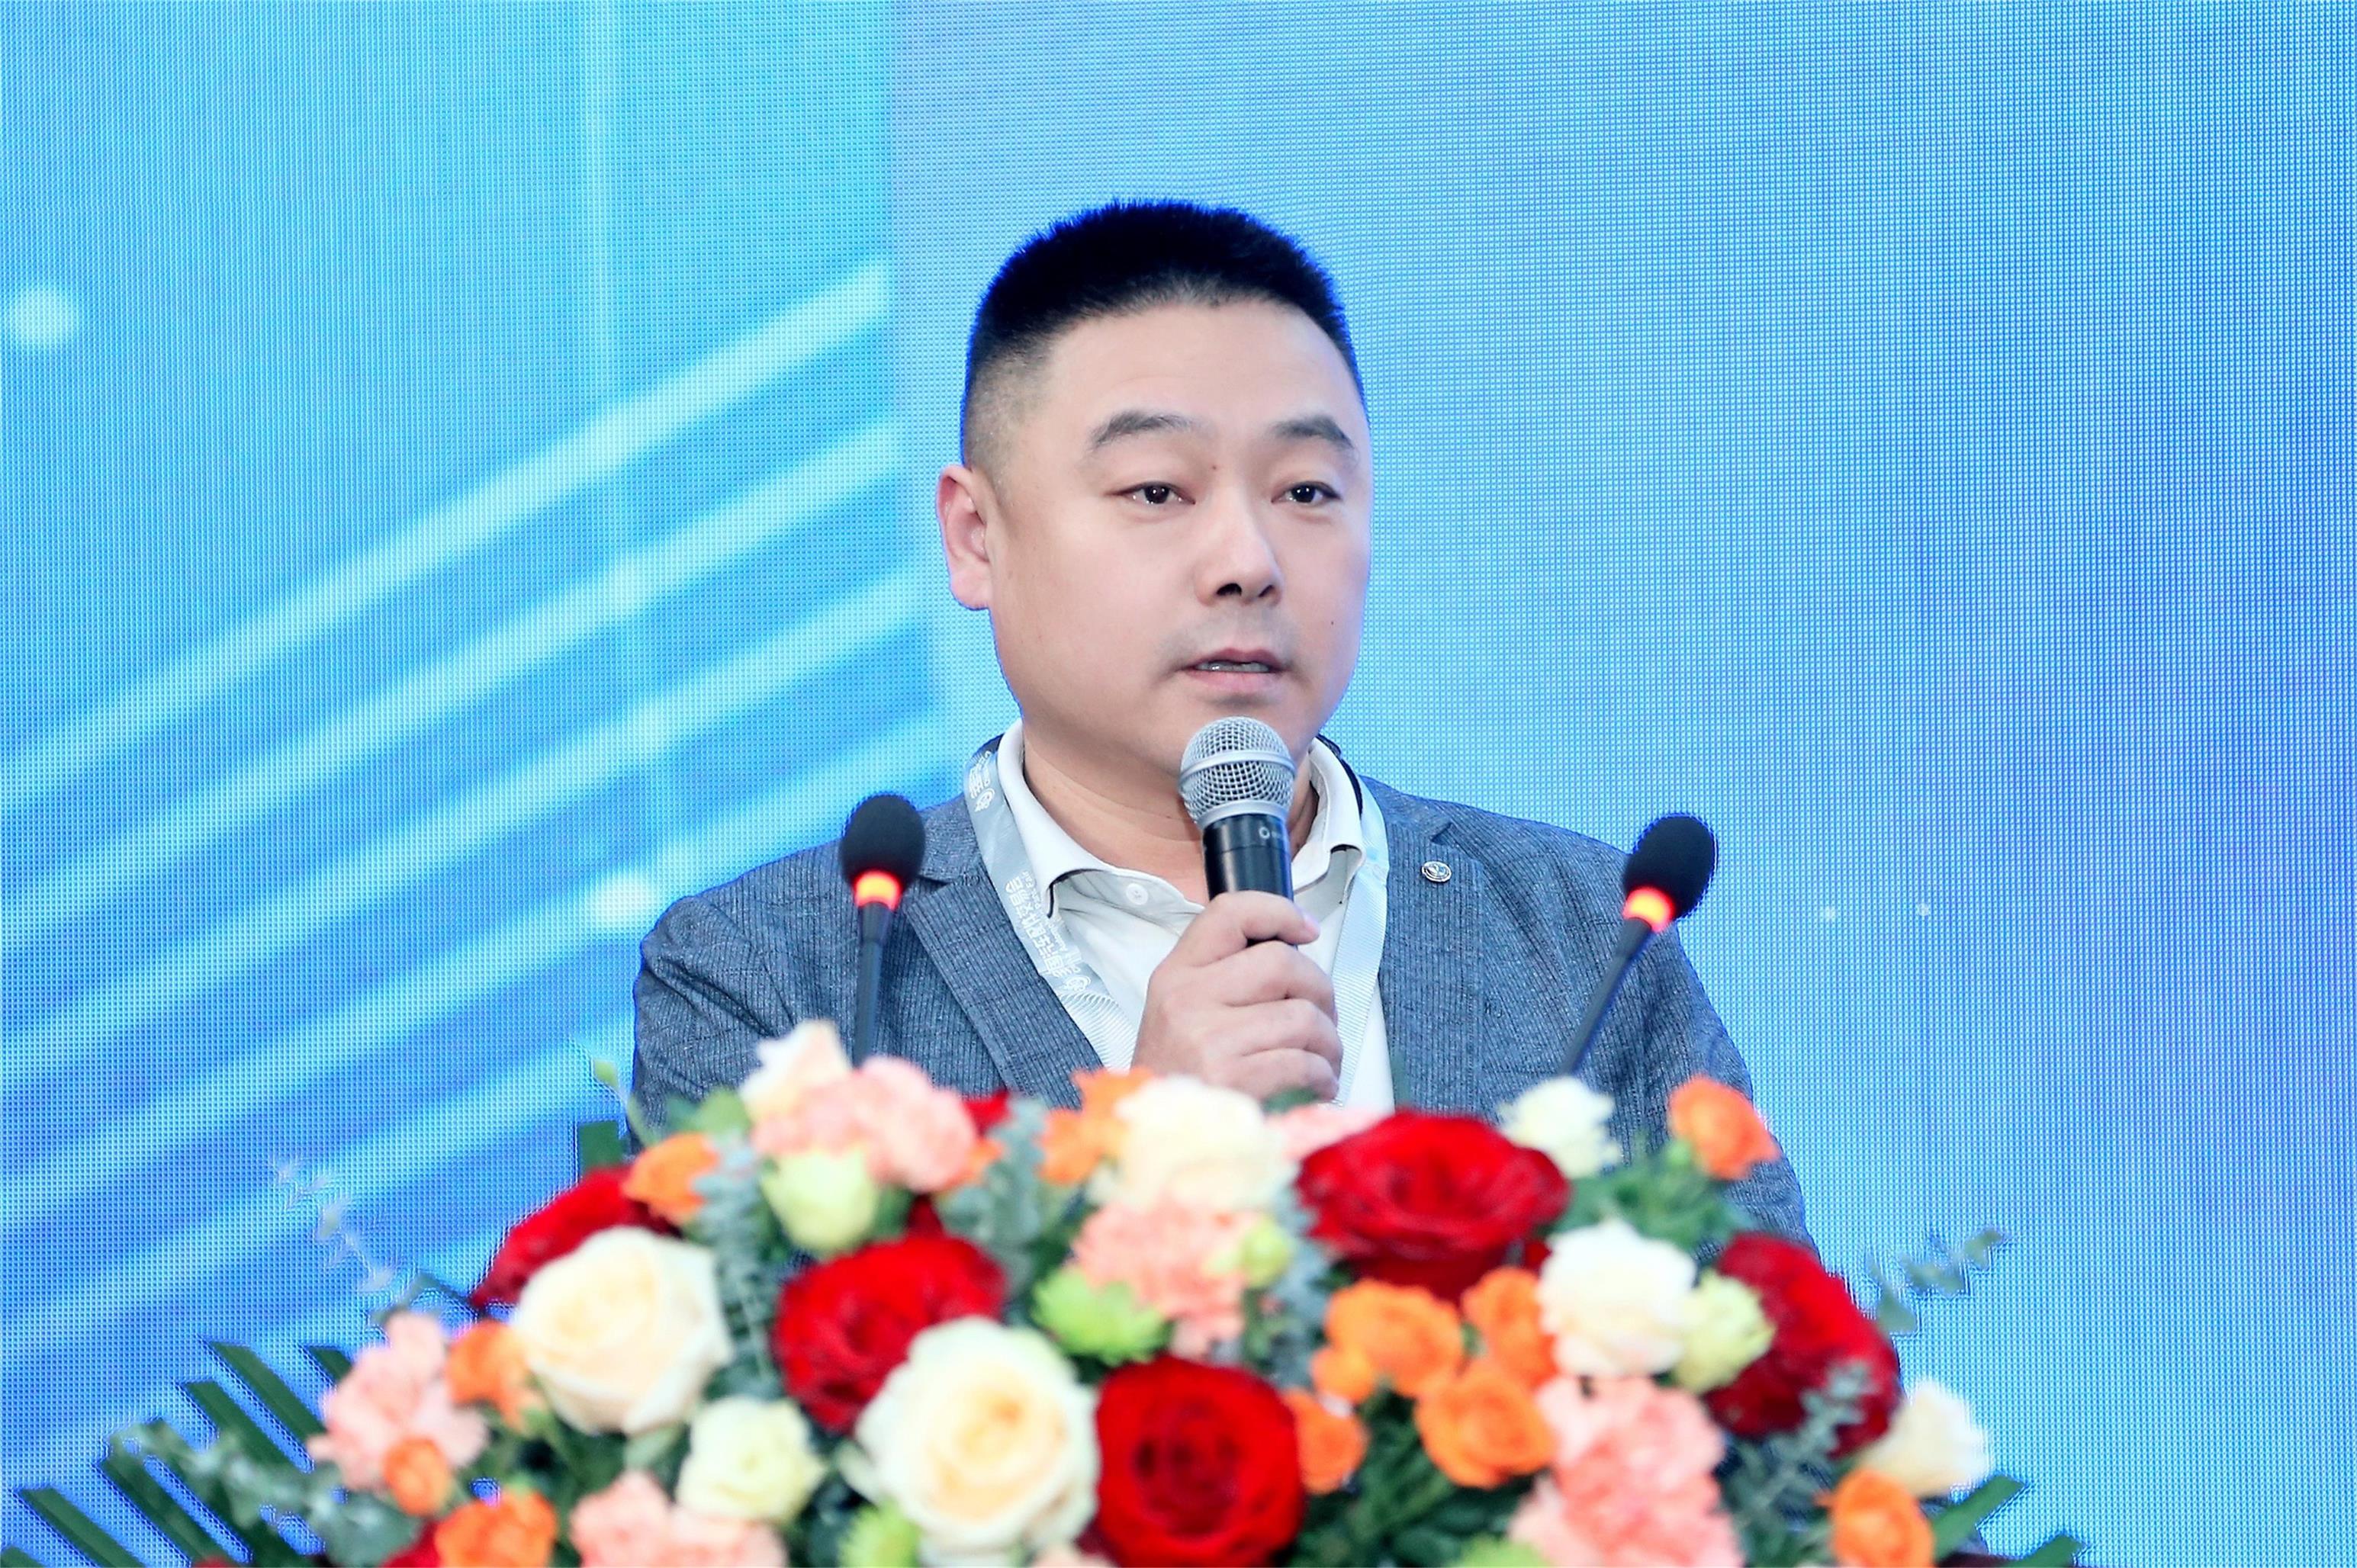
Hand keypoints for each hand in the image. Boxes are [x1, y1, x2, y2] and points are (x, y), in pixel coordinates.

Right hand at [1133, 892, 1342, 1100]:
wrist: (1152, 1139)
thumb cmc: (1177, 1078)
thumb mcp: (1180, 1013)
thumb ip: (1227, 979)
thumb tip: (1296, 954)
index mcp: (1176, 975)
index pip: (1229, 913)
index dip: (1278, 912)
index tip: (1305, 930)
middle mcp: (1187, 999)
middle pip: (1282, 962)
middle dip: (1320, 990)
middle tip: (1322, 1016)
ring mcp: (1207, 1040)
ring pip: (1302, 1016)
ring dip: (1328, 1042)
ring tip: (1322, 1060)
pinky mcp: (1232, 1080)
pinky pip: (1303, 1062)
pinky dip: (1322, 1076)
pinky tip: (1315, 1085)